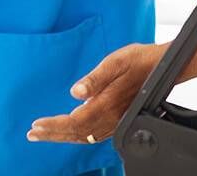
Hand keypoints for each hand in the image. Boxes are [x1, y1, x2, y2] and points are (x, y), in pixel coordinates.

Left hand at [27, 42, 167, 143]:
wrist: (163, 65)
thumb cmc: (141, 60)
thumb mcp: (117, 60)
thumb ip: (96, 78)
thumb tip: (76, 92)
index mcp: (107, 103)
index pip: (74, 121)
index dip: (54, 126)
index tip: (36, 125)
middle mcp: (111, 116)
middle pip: (77, 133)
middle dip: (53, 135)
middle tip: (33, 134)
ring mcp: (116, 120)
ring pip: (85, 136)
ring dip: (63, 137)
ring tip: (45, 134)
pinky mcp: (120, 119)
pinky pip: (95, 135)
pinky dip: (78, 135)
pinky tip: (71, 131)